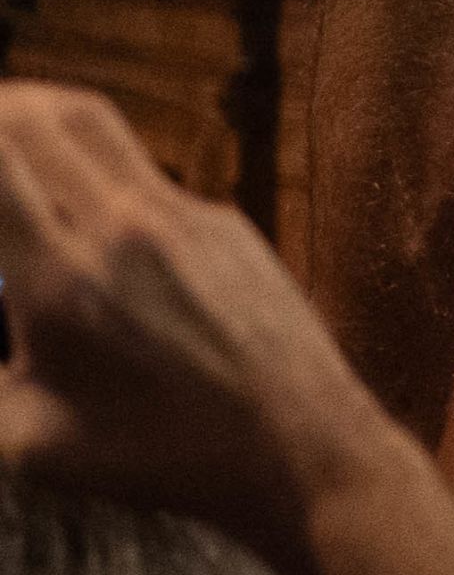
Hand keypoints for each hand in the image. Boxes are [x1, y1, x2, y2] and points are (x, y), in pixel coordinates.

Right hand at [0, 83, 408, 559]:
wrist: (303, 448)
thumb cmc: (162, 457)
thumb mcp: (30, 443)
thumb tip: (1, 332)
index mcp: (62, 275)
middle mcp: (122, 225)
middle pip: (36, 117)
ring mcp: (184, 214)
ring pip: (94, 125)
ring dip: (38, 118)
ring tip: (7, 137)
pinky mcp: (228, 223)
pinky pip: (145, 173)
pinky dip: (96, 170)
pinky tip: (82, 211)